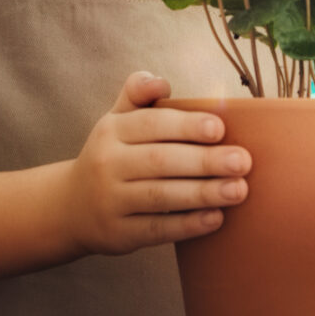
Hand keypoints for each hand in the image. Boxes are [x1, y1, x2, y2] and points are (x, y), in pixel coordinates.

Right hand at [60, 72, 250, 255]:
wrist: (72, 207)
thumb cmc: (110, 155)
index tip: (220, 129)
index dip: (186, 125)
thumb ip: (137, 95)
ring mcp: (111, 201)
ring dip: (203, 193)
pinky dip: (187, 225)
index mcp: (111, 130)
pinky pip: (157, 229)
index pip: (151, 123)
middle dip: (204, 161)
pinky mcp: (119, 234)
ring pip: (161, 196)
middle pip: (160, 160)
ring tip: (238, 190)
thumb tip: (161, 81)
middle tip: (242, 161)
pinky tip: (215, 218)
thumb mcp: (115, 121)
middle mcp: (107, 164)